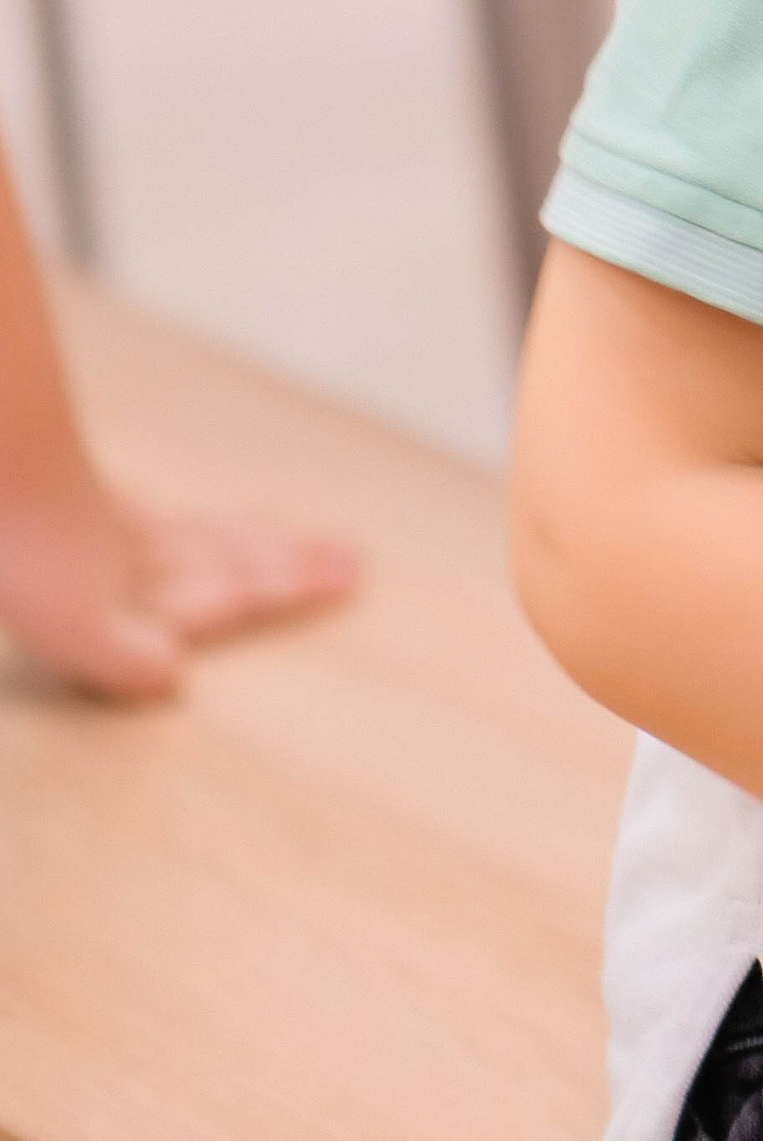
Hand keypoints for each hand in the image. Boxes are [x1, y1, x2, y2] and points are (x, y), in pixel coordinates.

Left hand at [0, 483, 358, 698]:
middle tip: (349, 553)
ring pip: (207, 534)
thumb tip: (172, 675)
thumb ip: (124, 657)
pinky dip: (194, 522)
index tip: (349, 576)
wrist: (3, 465)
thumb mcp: (68, 625)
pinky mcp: (87, 505)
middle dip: (293, 561)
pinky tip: (183, 521)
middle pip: (237, 558)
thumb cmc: (23, 551)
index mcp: (149, 593)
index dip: (293, 586)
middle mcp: (148, 558)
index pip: (239, 590)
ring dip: (255, 539)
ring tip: (290, 535)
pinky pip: (163, 517)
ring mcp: (119, 529)